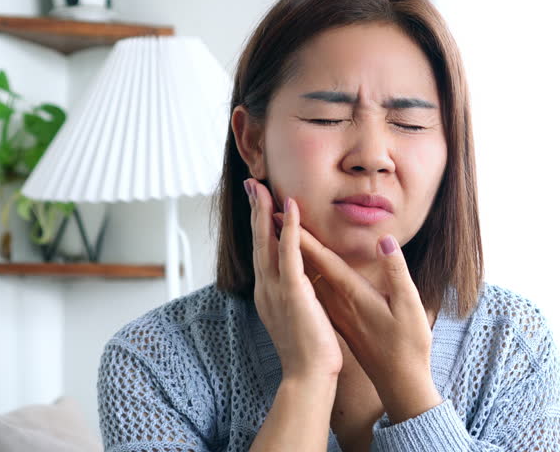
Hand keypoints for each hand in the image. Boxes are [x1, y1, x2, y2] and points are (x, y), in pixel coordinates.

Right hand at [245, 178, 342, 380]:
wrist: (307, 375)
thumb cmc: (307, 351)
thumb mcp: (295, 318)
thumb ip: (292, 297)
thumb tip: (297, 285)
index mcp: (267, 294)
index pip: (261, 252)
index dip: (258, 226)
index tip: (257, 203)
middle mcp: (265, 288)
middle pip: (257, 241)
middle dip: (254, 210)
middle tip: (252, 184)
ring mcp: (275, 289)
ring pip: (267, 242)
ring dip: (264, 211)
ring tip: (263, 187)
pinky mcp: (292, 291)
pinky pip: (289, 252)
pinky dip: (289, 228)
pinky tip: (291, 207)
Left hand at [273, 211, 442, 422]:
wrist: (398, 383)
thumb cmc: (406, 345)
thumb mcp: (409, 307)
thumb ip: (397, 273)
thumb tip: (386, 241)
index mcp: (349, 294)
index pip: (319, 258)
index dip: (302, 234)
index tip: (284, 210)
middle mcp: (334, 301)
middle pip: (302, 263)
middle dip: (284, 234)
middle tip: (266, 207)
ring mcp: (332, 310)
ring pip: (300, 274)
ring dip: (287, 249)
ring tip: (274, 226)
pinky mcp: (334, 318)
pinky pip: (309, 287)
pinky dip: (299, 269)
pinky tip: (296, 263)